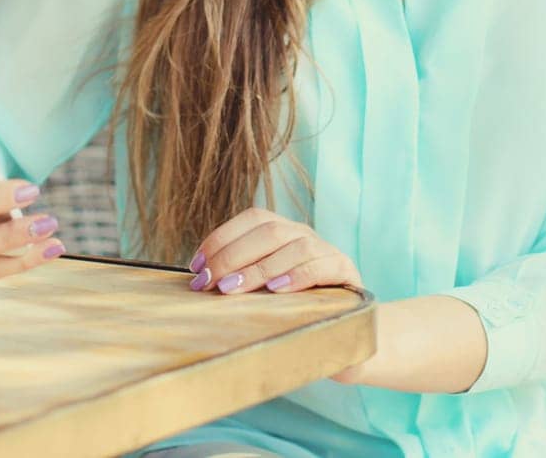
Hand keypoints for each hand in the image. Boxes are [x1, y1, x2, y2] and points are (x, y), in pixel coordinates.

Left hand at [187, 208, 364, 297]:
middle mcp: (303, 235)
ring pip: (294, 246)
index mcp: (283, 231)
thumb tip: (199, 280)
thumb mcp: (266, 290)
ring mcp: (326, 251)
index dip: (221, 238)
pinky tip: (276, 291)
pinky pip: (320, 267)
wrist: (348, 327)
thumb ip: (241, 278)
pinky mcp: (345, 271)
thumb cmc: (297, 308)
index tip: (196, 266)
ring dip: (259, 268)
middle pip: (268, 231)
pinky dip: (297, 276)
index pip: (252, 219)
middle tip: (208, 283)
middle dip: (232, 256)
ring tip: (232, 289)